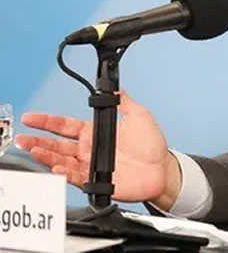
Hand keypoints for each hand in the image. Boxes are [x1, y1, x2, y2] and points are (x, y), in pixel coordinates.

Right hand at [15, 90, 181, 207]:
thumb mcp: (139, 115)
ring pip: (61, 160)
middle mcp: (90, 149)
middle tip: (24, 137)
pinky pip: (75, 176)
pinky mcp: (96, 181)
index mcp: (96, 132)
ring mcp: (91, 165)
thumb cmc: (152, 144)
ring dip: (46, 156)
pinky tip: (57, 166)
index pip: (66, 125)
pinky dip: (64, 172)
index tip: (33, 118)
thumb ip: (124, 102)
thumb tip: (116, 88)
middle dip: (38, 140)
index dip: (48, 121)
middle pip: (57, 144)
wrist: (162, 168)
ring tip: (34, 150)